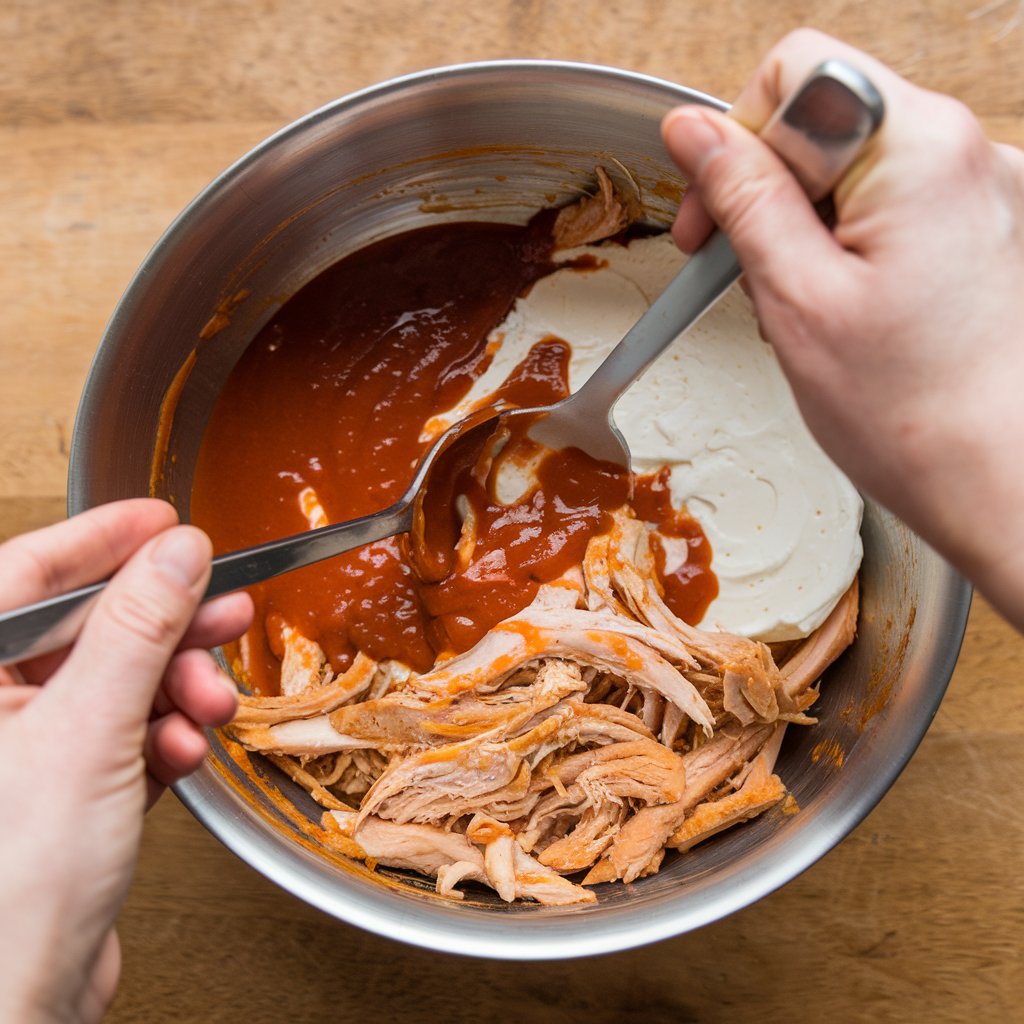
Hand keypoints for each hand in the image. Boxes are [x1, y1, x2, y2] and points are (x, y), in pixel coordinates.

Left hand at [0, 500, 251, 1022]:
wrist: (18, 1006)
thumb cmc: (10, 889)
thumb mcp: (88, 732)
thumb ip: (137, 631)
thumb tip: (177, 553)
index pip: (30, 573)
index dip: (105, 538)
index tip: (166, 519)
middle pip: (89, 629)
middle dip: (166, 626)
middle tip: (225, 609)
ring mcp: (25, 750)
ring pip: (116, 683)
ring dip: (175, 690)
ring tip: (210, 704)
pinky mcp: (65, 791)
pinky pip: (125, 735)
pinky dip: (163, 739)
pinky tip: (181, 754)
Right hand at [661, 29, 1023, 626]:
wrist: (995, 475)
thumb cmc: (908, 409)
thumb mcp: (796, 297)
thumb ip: (743, 198)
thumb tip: (694, 131)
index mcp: (919, 148)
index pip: (799, 74)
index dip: (737, 138)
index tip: (712, 213)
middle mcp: (961, 149)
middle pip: (824, 115)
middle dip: (766, 188)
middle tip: (739, 266)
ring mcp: (976, 187)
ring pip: (848, 163)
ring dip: (801, 224)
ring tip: (799, 302)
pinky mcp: (975, 223)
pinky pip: (884, 200)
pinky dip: (842, 242)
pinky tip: (836, 303)